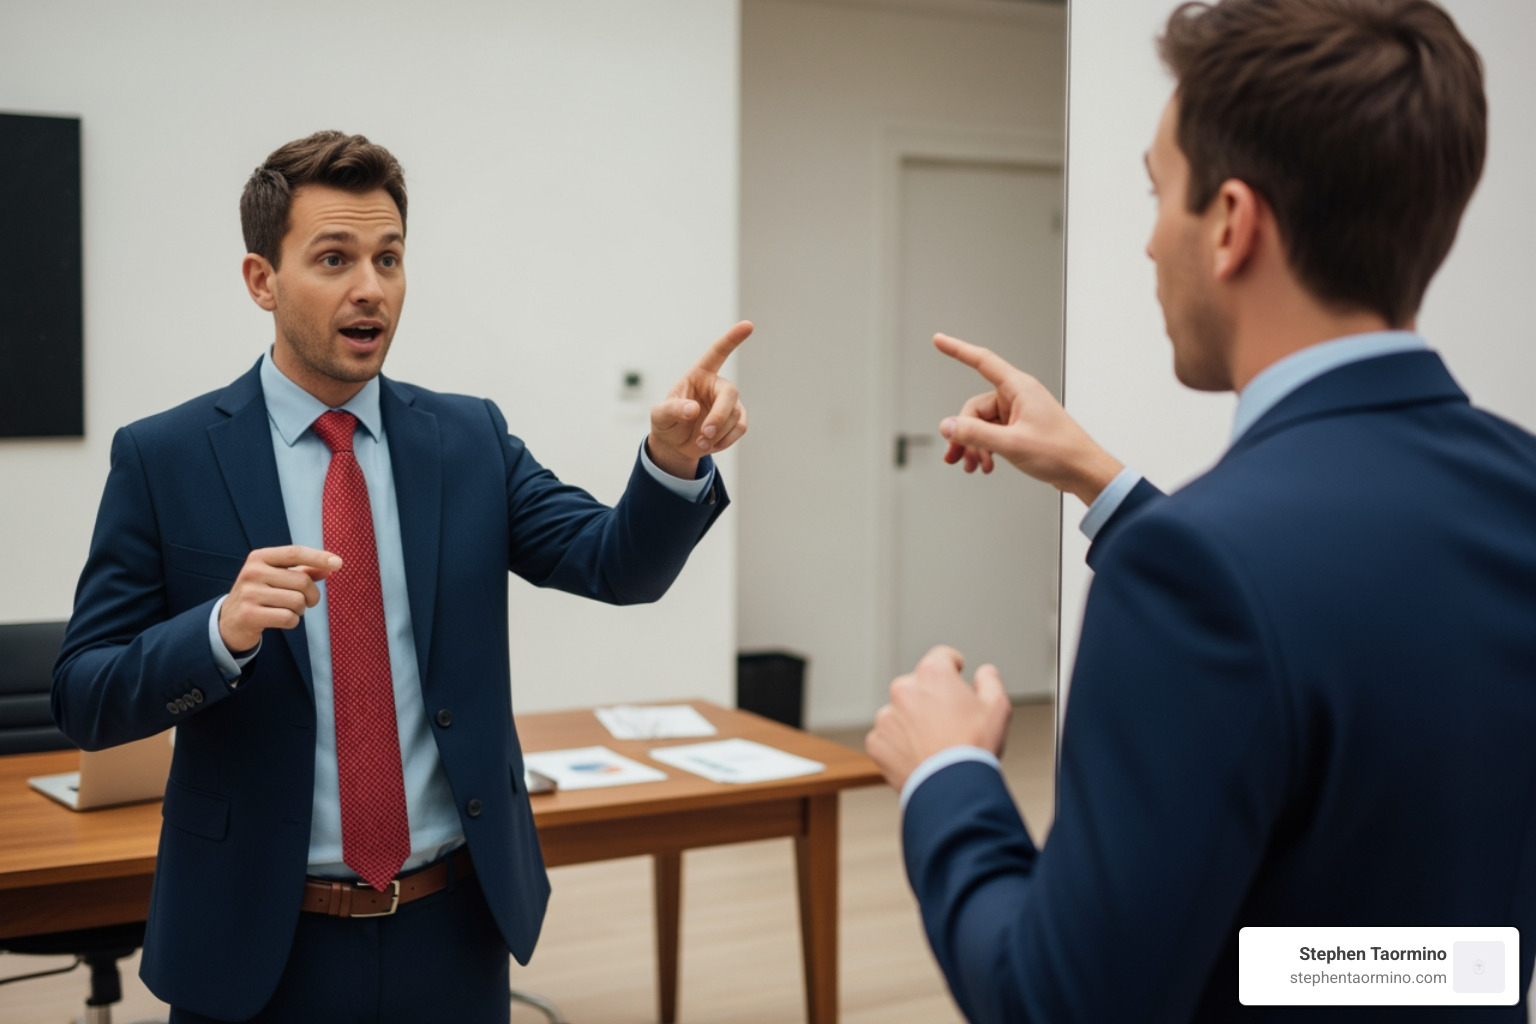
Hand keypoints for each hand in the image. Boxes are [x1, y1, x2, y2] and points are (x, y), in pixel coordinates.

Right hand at [218, 546, 341, 652]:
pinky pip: (288, 618)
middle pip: (302, 581)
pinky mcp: (249, 614)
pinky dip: (292, 622)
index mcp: (259, 557)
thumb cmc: (260, 595)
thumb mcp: (277, 577)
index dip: (319, 557)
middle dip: (311, 595)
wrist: (229, 621)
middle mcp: (252, 572)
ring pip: (297, 601)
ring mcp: (249, 593)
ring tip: (288, 610)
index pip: (295, 553)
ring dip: (300, 610)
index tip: (338, 563)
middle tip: (305, 602)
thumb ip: (303, 571)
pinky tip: (280, 620)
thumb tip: (332, 566)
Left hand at [648, 321, 751, 478]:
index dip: (732, 339)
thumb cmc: (667, 422)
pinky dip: (726, 440)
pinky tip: (711, 445)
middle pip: (730, 393)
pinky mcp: (736, 420)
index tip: (748, 325)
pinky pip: (740, 428)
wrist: (675, 444)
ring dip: (717, 433)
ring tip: (699, 442)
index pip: (718, 353)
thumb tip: (694, 410)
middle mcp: (716, 385)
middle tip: (704, 434)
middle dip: (719, 416)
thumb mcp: (660, 416)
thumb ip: (672, 410)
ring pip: (735, 416)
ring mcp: (729, 403)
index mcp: (698, 375)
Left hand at [865, 645, 1011, 791]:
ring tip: (935, 744)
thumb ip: (990, 681)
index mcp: (932, 675)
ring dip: (914, 722)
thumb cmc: (974, 748)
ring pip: (901, 713)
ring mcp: (887, 716)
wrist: (952, 788)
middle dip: (932, 699)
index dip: (952, 665)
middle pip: (918, 686)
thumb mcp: (997, 707)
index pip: (941, 657)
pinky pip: (888, 738)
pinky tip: (920, 756)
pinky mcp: (877, 742)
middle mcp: (904, 689)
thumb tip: (985, 673)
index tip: (955, 672)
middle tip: (950, 722)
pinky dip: (900, 745)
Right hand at [933, 332, 1123, 505]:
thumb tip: (949, 426)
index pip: (982, 361)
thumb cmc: (1060, 452)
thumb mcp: (1011, 443)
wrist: (1082, 471)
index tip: (940, 341)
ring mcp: (1019, 413)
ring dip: (974, 445)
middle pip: (975, 407)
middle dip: (964, 433)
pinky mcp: (1020, 428)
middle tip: (959, 455)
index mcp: (1019, 388)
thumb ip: (975, 434)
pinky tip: (985, 463)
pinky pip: (992, 433)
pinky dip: (985, 448)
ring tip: (973, 464)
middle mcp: (1018, 397)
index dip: (958, 350)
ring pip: (982, 424)